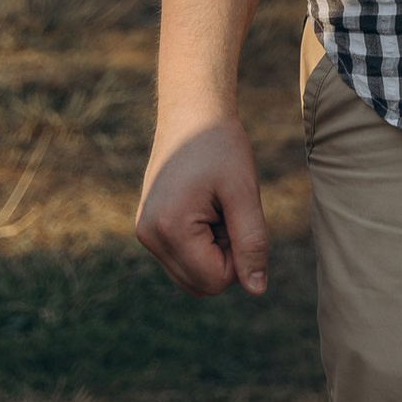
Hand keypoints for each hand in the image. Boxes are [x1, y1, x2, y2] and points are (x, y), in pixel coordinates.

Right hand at [135, 111, 271, 298]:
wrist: (191, 111)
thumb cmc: (221, 145)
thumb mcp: (244, 192)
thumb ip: (252, 243)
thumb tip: (257, 290)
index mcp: (169, 229)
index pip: (215, 281)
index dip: (240, 256)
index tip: (237, 214)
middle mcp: (148, 237)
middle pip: (201, 285)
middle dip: (225, 256)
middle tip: (227, 210)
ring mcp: (144, 233)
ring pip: (191, 276)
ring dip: (213, 251)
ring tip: (215, 208)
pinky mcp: (147, 228)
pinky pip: (181, 259)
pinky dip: (200, 244)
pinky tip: (203, 208)